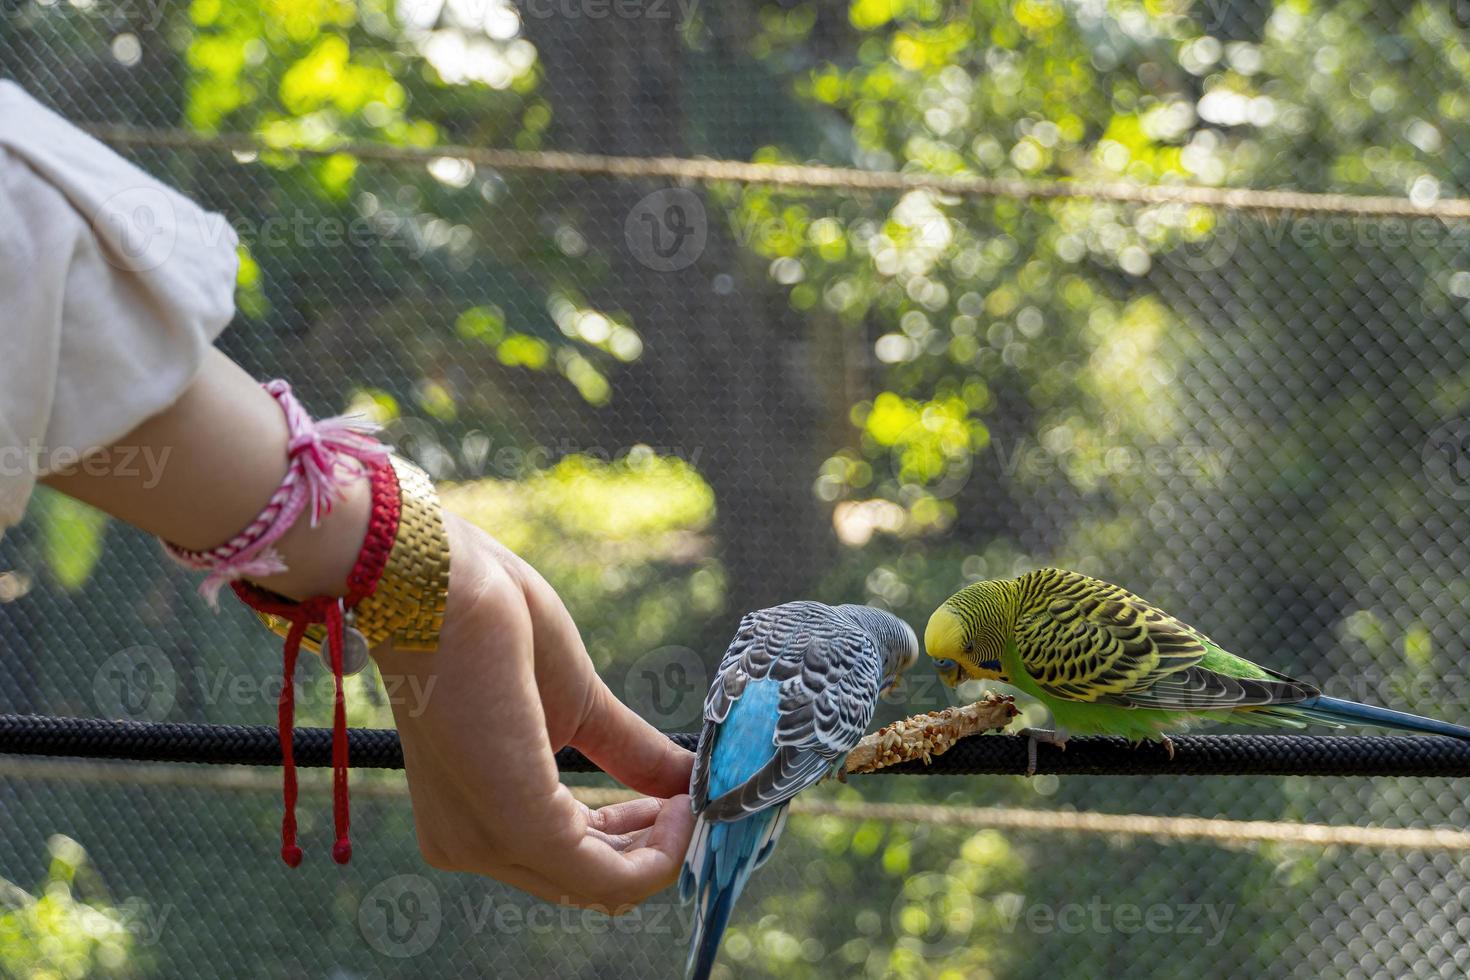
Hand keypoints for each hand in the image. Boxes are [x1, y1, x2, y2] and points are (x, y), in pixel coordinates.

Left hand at [372, 514, 695, 909]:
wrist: (443, 581)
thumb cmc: (494, 622)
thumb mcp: (575, 704)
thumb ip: (627, 752)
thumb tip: (687, 780)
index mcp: (472, 818)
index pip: (566, 862)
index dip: (637, 839)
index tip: (682, 798)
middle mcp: (469, 846)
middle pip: (590, 882)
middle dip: (656, 846)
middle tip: (698, 799)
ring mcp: (489, 843)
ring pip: (603, 887)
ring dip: (665, 849)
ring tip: (694, 795)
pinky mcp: (519, 826)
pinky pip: (607, 878)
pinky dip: (660, 852)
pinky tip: (683, 802)